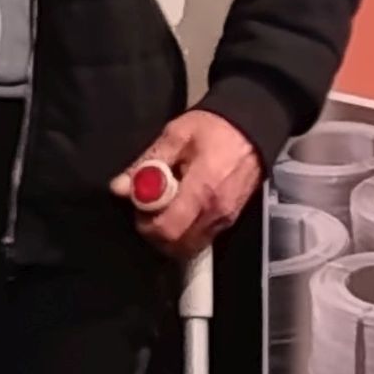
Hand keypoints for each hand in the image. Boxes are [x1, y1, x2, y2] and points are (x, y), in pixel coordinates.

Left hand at [111, 111, 261, 257]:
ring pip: (190, 246)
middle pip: (177, 246)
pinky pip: (203, 238)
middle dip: (155, 233)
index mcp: (202, 191)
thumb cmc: (215, 128)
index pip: (168, 229)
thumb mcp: (175, 135)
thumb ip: (147, 163)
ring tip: (164, 207)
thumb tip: (120, 187)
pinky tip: (181, 208)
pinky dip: (186, 231)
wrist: (253, 127)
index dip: (145, 223)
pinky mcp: (230, 220)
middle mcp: (216, 212)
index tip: (139, 205)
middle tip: (148, 208)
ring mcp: (226, 220)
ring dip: (171, 235)